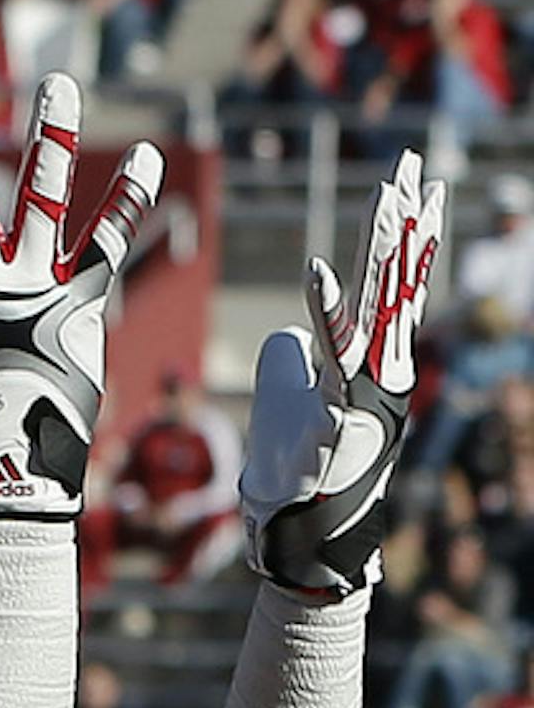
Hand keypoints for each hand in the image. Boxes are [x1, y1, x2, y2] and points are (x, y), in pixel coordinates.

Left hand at [238, 146, 444, 600]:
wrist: (303, 543)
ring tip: (384, 193)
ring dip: (378, 249)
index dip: (407, 234)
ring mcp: (361, 394)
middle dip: (404, 220)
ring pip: (375, 308)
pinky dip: (323, 312)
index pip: (395, 286)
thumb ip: (295, 354)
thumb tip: (290, 334)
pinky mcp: (334, 415)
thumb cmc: (292, 474)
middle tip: (415, 164)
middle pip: (394, 282)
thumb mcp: (289, 399)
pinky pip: (327, 355)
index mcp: (375, 367)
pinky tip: (317, 269)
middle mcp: (380, 375)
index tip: (417, 184)